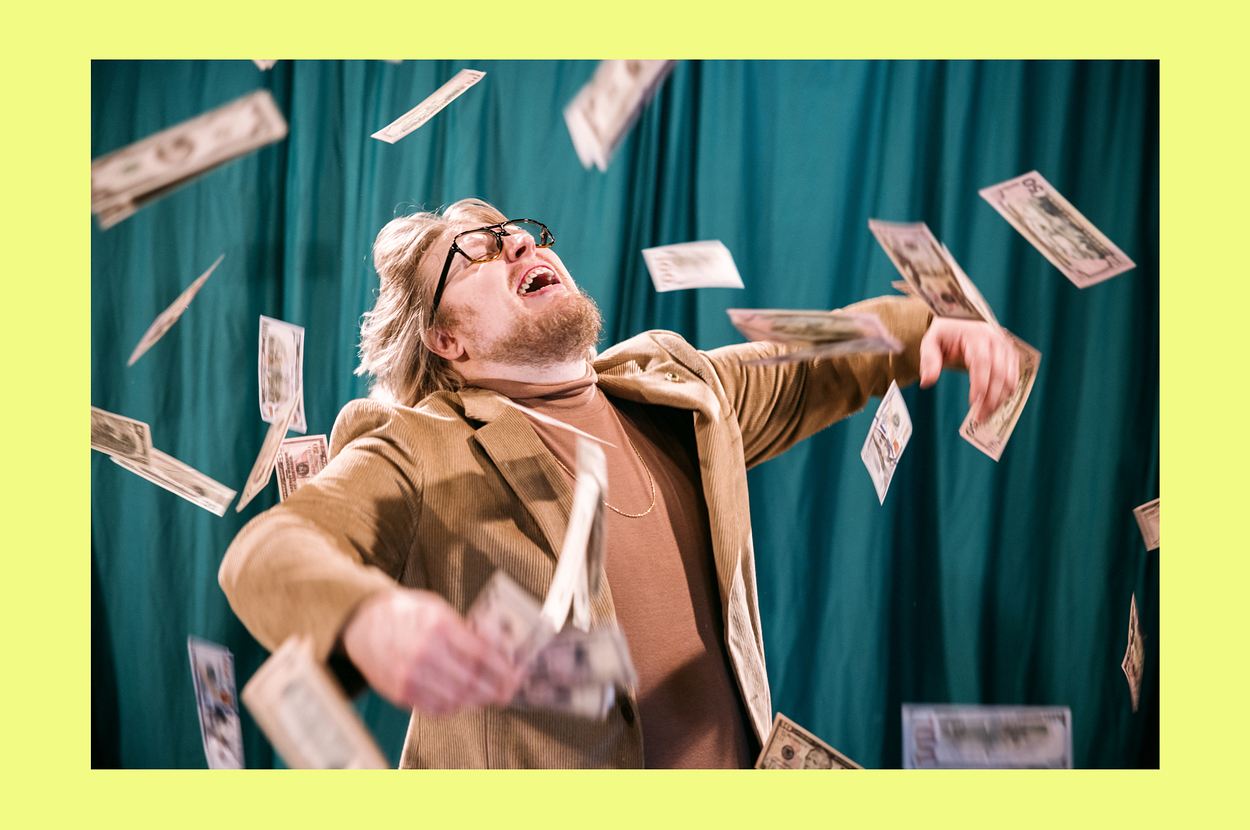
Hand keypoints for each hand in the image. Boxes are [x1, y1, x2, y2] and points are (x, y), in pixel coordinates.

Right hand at [340, 588, 524, 715]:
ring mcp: (411, 676)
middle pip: (472, 682)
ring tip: (489, 696)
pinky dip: (454, 708)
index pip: (481, 655)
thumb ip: (465, 630)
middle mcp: (424, 653)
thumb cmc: (404, 614)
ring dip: (479, 701)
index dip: (504, 668)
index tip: (516, 673)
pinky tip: (463, 700)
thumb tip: (497, 649)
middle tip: (509, 689)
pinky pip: (435, 709)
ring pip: (456, 700)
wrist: (364, 623)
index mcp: (438, 626)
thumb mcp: (438, 608)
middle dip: (498, 689)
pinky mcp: (401, 692)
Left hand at [918, 317, 1019, 420]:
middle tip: (980, 418)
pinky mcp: (1010, 352)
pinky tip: (997, 404)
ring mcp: (1005, 345)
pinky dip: (1008, 391)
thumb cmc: (944, 330)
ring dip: (1001, 398)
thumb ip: (929, 360)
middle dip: (991, 397)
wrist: (961, 315)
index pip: (982, 362)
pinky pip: (1015, 374)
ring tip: (987, 414)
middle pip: (999, 372)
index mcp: (975, 334)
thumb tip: (927, 382)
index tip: (974, 402)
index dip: (980, 383)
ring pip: (1010, 375)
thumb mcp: (930, 341)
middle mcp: (995, 338)